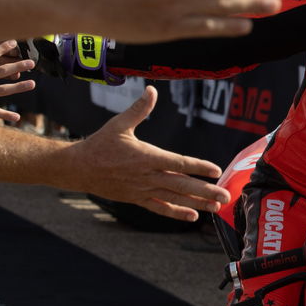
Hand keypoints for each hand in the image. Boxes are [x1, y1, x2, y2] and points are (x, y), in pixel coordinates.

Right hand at [59, 87, 229, 220]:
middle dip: (205, 191)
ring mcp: (142, 190)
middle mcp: (147, 176)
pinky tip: (193, 216)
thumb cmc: (100, 144)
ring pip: (174, 198)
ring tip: (216, 207)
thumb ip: (139, 109)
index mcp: (146, 157)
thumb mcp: (119, 124)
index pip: (178, 163)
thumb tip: (152, 89)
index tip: (216, 170)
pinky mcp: (137, 199)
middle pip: (181, 185)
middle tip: (226, 196)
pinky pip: (160, 208)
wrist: (79, 168)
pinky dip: (176, 212)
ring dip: (197, 203)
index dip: (198, 167)